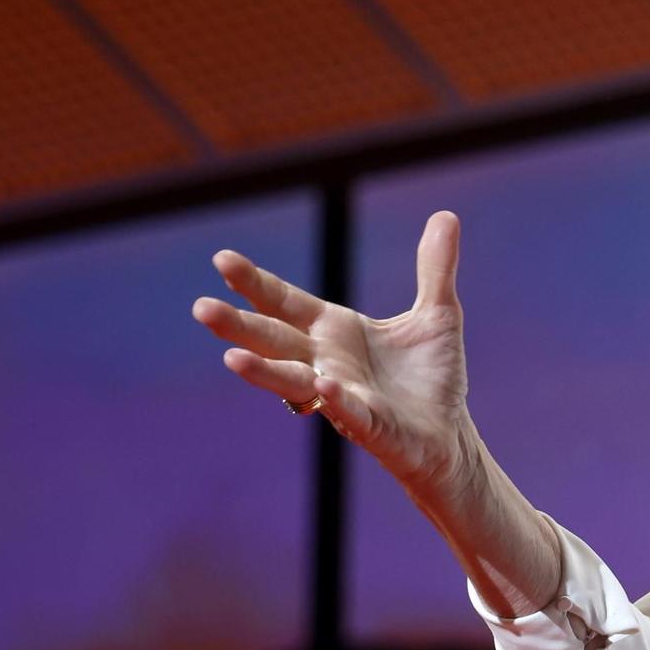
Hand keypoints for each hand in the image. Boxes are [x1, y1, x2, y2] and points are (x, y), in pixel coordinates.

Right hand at [192, 210, 474, 494]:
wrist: (449, 434)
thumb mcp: (438, 314)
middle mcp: (326, 362)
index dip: (255, 283)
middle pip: (273, 340)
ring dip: (263, 371)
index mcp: (335, 331)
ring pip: (292, 381)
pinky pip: (346, 410)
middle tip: (200, 308)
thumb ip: (434, 268)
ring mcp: (341, 396)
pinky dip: (334, 398)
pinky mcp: (368, 425)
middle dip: (239, 326)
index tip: (221, 259)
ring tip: (232, 359)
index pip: (285, 302)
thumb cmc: (433, 378)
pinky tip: (322, 384)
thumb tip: (445, 215)